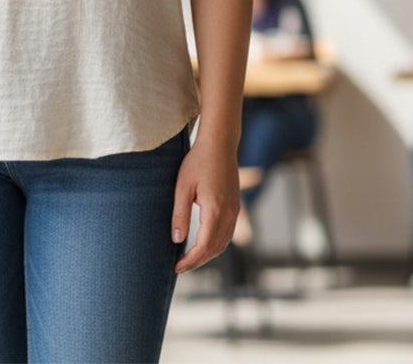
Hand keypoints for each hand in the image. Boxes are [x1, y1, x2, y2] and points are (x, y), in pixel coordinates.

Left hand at [171, 136, 239, 273]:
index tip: (176, 267)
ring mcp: (235, 211)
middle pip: (216, 249)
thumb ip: (180, 214)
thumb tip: (176, 240)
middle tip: (180, 267)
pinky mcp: (236, 206)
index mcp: (216, 210)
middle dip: (198, 261)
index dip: (191, 260)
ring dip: (208, 254)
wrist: (219, 145)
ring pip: (224, 243)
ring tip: (189, 258)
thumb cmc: (198, 162)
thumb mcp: (183, 186)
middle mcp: (229, 214)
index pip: (204, 246)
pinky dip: (216, 244)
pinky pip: (227, 233)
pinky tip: (203, 243)